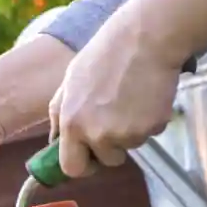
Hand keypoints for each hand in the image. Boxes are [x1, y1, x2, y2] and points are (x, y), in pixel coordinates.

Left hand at [48, 17, 180, 177]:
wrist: (145, 38)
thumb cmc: (103, 56)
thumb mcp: (69, 83)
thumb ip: (60, 116)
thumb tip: (54, 143)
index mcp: (72, 123)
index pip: (71, 167)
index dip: (82, 165)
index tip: (89, 158)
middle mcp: (97, 134)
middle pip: (105, 161)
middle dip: (109, 151)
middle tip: (115, 124)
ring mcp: (126, 133)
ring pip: (129, 146)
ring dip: (130, 131)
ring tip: (130, 99)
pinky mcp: (152, 127)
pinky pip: (149, 133)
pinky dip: (148, 120)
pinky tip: (146, 96)